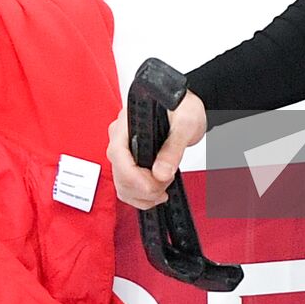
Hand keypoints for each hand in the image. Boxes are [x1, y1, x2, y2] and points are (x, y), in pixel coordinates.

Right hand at [107, 91, 206, 208]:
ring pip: (121, 184)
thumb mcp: (185, 123)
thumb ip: (173, 147)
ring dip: (142, 195)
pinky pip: (127, 186)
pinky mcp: (130, 161)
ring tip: (163, 189)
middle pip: (119, 173)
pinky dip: (140, 196)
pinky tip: (156, 193)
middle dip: (143, 188)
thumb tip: (161, 173)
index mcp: (128, 122)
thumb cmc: (183, 107)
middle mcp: (120, 136)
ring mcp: (123, 150)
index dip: (135, 177)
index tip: (157, 184)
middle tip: (166, 185)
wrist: (186, 108)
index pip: (118, 155)